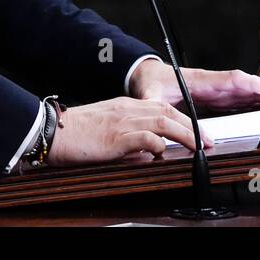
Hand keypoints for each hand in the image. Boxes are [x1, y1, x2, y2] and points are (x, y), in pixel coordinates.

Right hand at [45, 97, 213, 165]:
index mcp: (125, 106)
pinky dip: (159, 145)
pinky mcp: (116, 137)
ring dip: (185, 135)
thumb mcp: (106, 130)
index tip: (197, 132)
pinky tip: (164, 153)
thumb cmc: (74, 134)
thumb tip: (149, 152)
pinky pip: (146, 137)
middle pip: (169, 112)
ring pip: (164, 122)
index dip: (183, 120)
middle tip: (207, 142)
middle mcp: (127, 109)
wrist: (52, 130)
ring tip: (198, 148)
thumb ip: (128, 137)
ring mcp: (123, 121)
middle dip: (192, 127)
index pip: (162, 107)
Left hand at [128, 59, 259, 113]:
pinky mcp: (215, 99)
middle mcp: (213, 84)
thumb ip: (155, 106)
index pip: (233, 80)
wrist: (145, 76)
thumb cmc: (149, 82)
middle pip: (246, 87)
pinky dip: (254, 104)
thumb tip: (163, 119)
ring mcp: (216, 92)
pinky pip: (239, 100)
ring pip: (246, 93)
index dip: (254, 85)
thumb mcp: (148, 96)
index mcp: (201, 80)